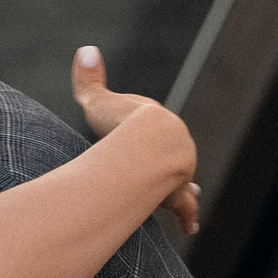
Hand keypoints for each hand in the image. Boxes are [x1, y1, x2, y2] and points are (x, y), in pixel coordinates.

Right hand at [71, 45, 198, 235]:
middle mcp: (175, 143)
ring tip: (183, 198)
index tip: (140, 135)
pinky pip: (182, 207)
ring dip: (178, 188)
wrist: (147, 146)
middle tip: (161, 170)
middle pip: (170, 153)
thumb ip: (89, 80)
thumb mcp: (98, 102)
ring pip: (180, 180)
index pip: (152, 125)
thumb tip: (86, 49)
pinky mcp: (177, 194)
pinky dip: (186, 216)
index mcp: (158, 121)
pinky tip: (190, 229)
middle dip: (167, 161)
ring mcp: (179, 170)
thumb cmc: (119, 124)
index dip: (144, 132)